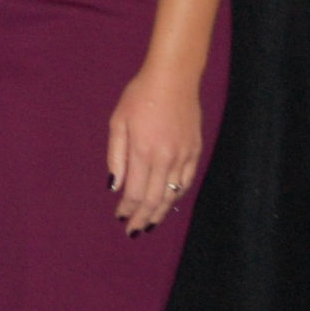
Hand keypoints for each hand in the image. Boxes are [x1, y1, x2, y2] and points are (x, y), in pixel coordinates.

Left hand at [107, 64, 201, 235]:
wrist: (173, 79)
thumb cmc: (139, 97)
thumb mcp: (118, 121)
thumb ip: (116, 156)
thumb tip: (115, 186)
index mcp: (143, 152)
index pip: (135, 192)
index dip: (127, 209)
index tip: (120, 218)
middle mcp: (165, 159)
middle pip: (153, 199)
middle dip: (142, 217)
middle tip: (133, 230)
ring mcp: (183, 156)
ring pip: (172, 194)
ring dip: (160, 212)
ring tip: (150, 223)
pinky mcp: (195, 151)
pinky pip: (185, 182)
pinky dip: (176, 196)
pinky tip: (168, 202)